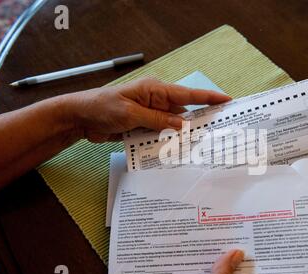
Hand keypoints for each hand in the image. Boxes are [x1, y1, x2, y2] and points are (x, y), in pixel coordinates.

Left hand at [64, 77, 230, 142]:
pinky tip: (176, 150)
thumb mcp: (130, 114)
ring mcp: (149, 114)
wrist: (80, 118)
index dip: (208, 97)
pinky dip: (167, 140)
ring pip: (173, 125)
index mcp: (154, 90)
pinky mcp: (143, 125)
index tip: (227, 100)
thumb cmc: (102, 108)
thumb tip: (182, 125)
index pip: (186, 94)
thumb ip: (157, 120)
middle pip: (183, 111)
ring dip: (182, 134)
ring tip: (202, 144)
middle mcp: (155, 100)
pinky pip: (160, 133)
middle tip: (219, 128)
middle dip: (200, 120)